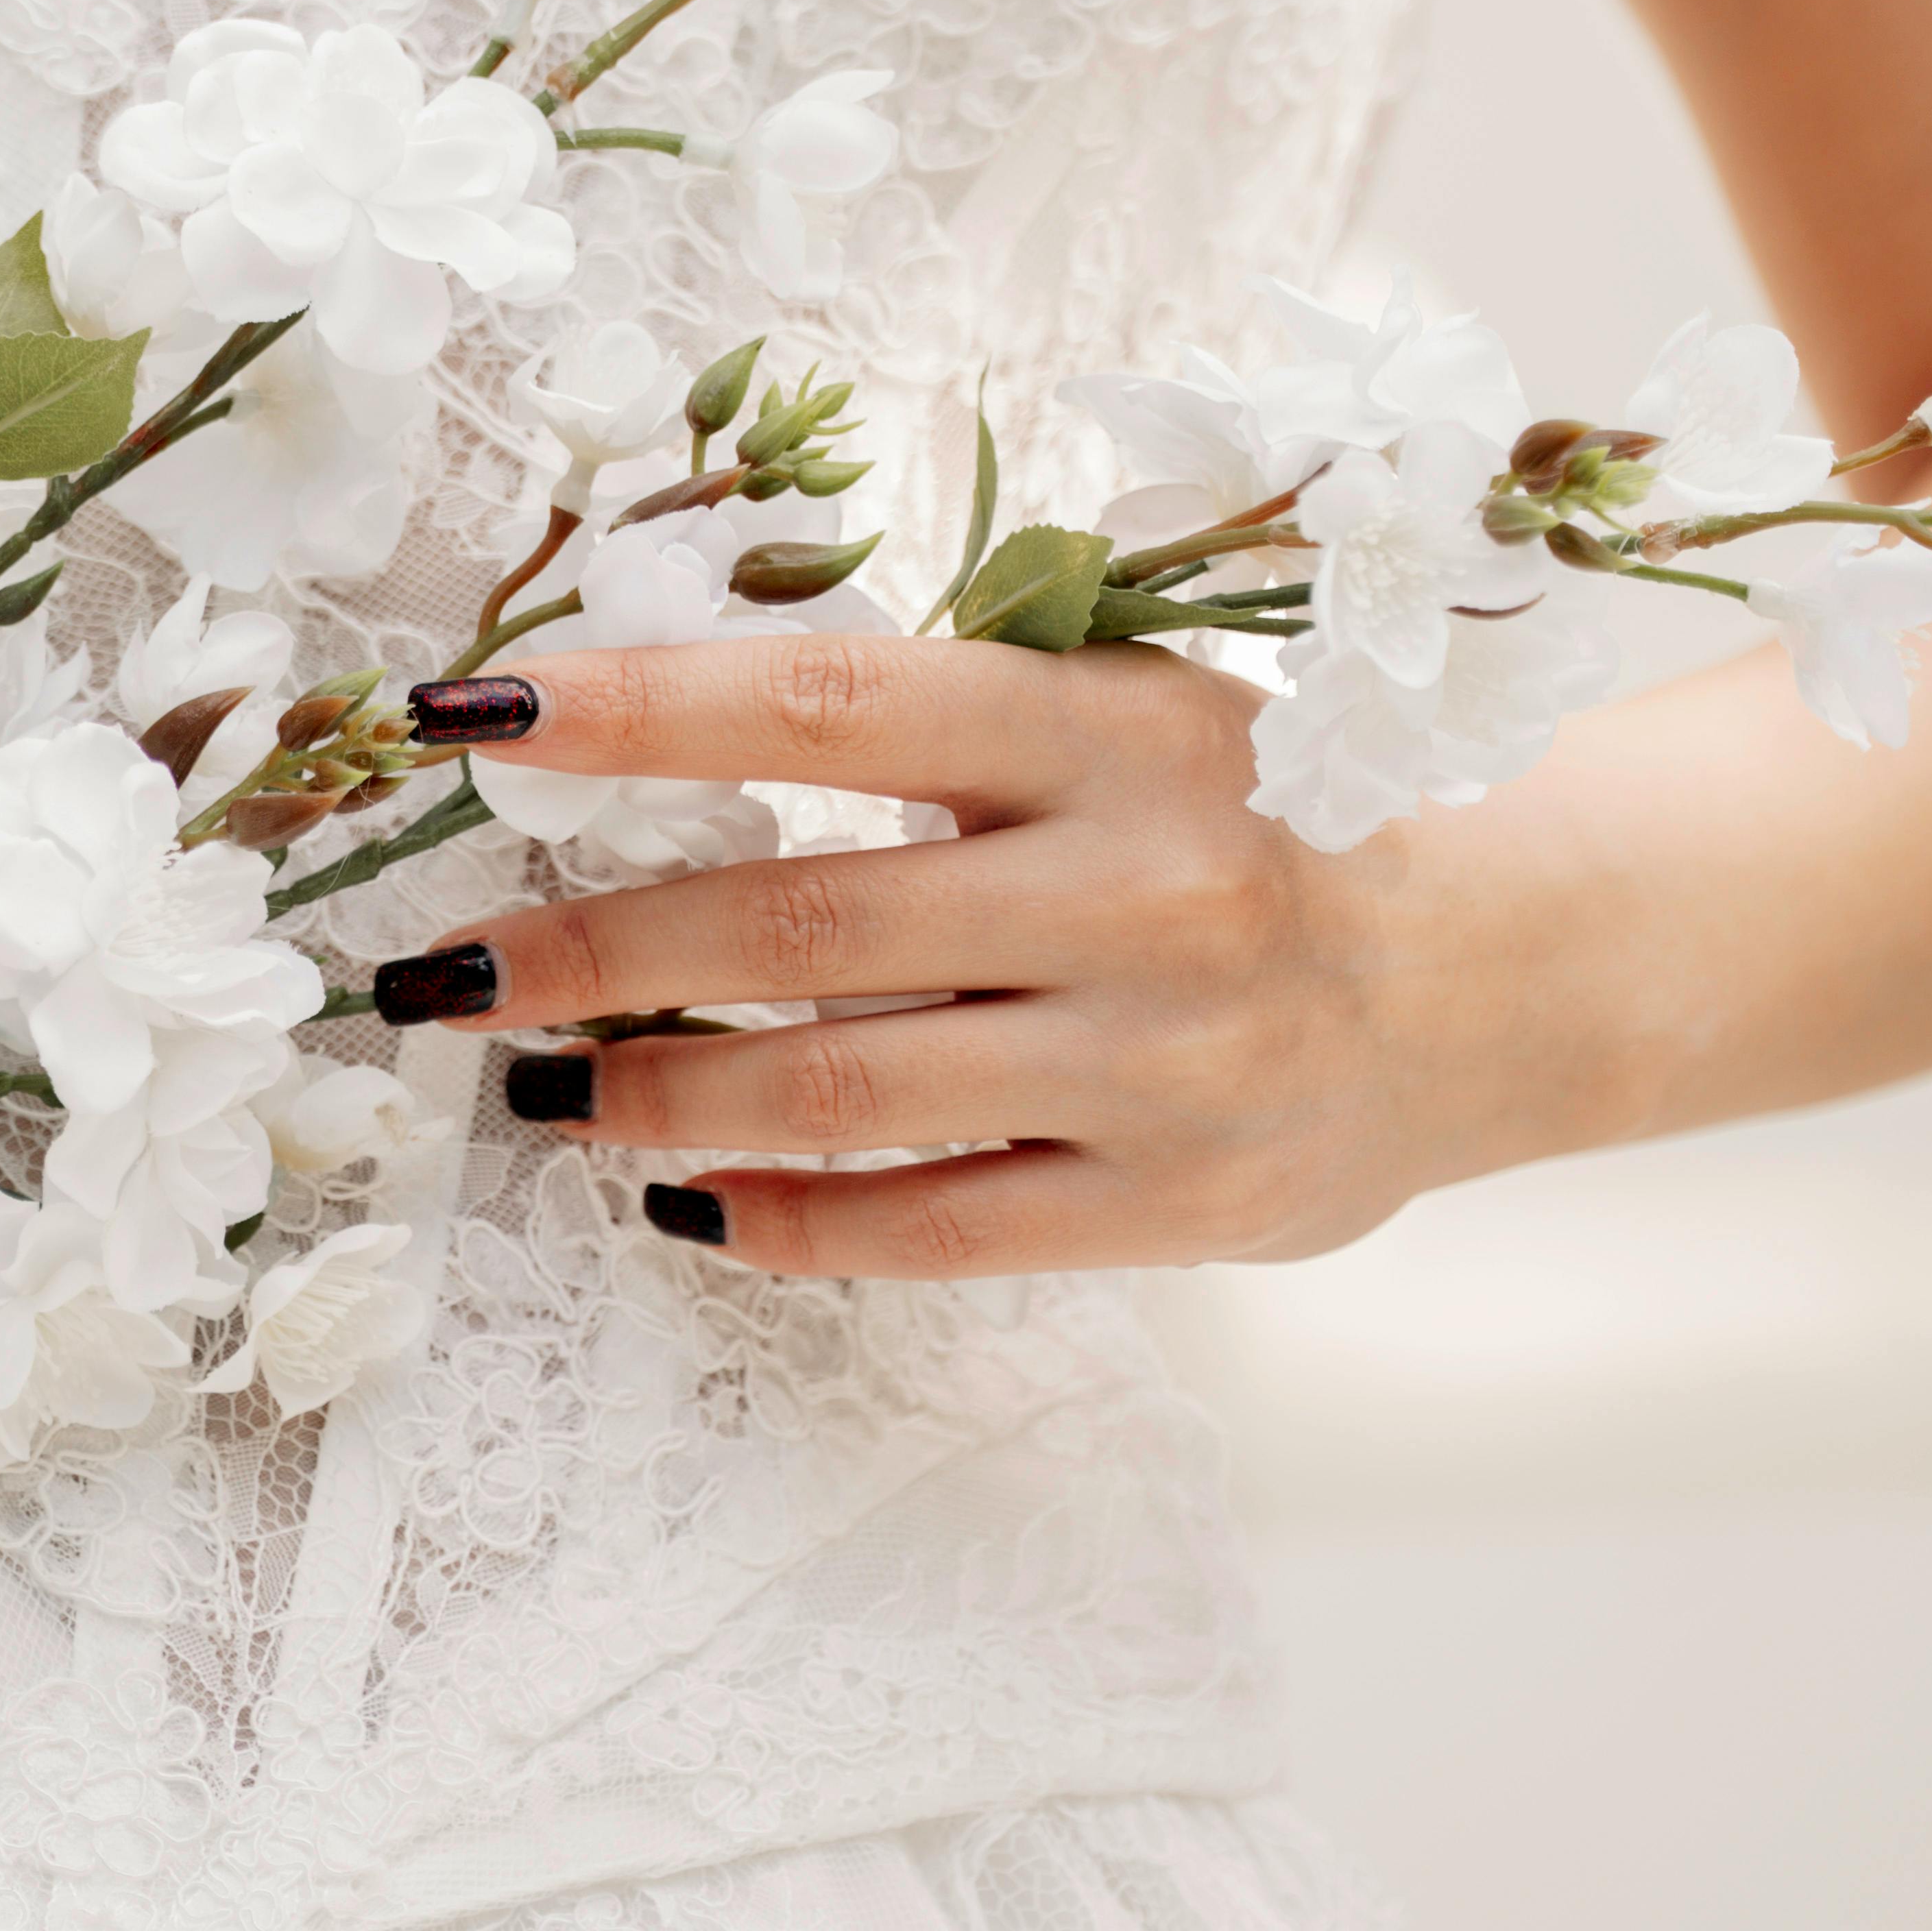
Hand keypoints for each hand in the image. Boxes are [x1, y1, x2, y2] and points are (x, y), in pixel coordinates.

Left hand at [374, 636, 1460, 1284]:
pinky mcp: (1175, 1201)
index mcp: (1106, 724)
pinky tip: (683, 1197)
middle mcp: (1137, 886)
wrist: (1484, 970)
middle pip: (794, 920)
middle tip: (447, 972)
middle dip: (587, 950)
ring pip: (837, 1088)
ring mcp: (1160, 1057)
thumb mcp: (1114, 710)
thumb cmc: (1244, 816)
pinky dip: (781, 1218)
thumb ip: (922, 721)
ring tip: (539, 1088)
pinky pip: (929, 1226)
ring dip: (653, 1094)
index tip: (468, 723)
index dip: (628, 708)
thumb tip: (643, 712)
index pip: (815, 704)